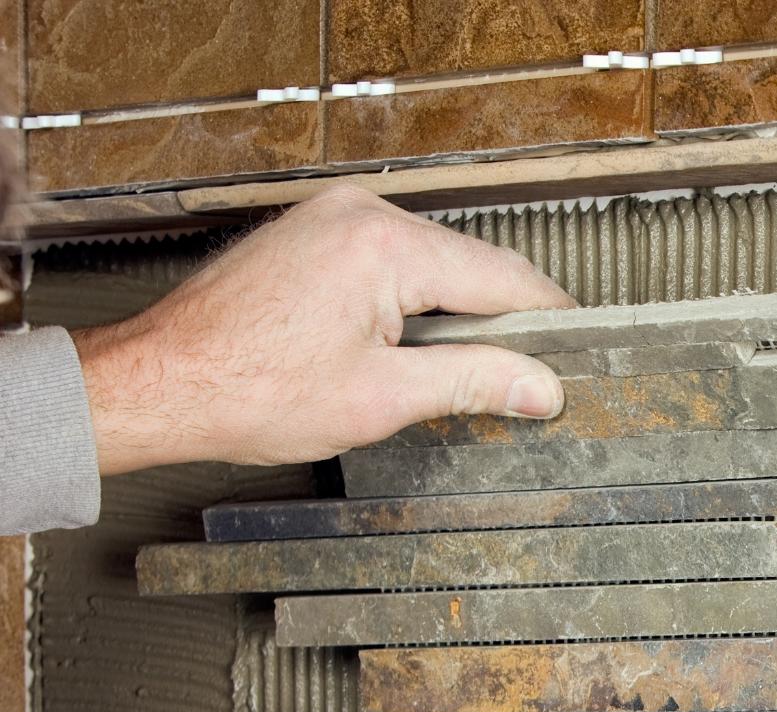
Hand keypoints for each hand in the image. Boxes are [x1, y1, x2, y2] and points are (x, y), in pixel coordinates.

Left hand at [71, 184, 573, 475]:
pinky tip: (416, 354)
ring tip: (471, 378)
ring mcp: (335, 219)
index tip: (579, 356)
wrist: (164, 382)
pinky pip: (394, 266)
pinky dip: (416, 308)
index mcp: (386, 244)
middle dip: (503, 326)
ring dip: (458, 320)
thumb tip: (541, 386)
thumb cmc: (249, 388)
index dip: (550, 323)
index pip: (504, 277)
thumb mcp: (383, 398)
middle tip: (532, 384)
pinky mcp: (317, 237)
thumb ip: (474, 383)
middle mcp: (361, 215)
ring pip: (434, 269)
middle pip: (471, 268)